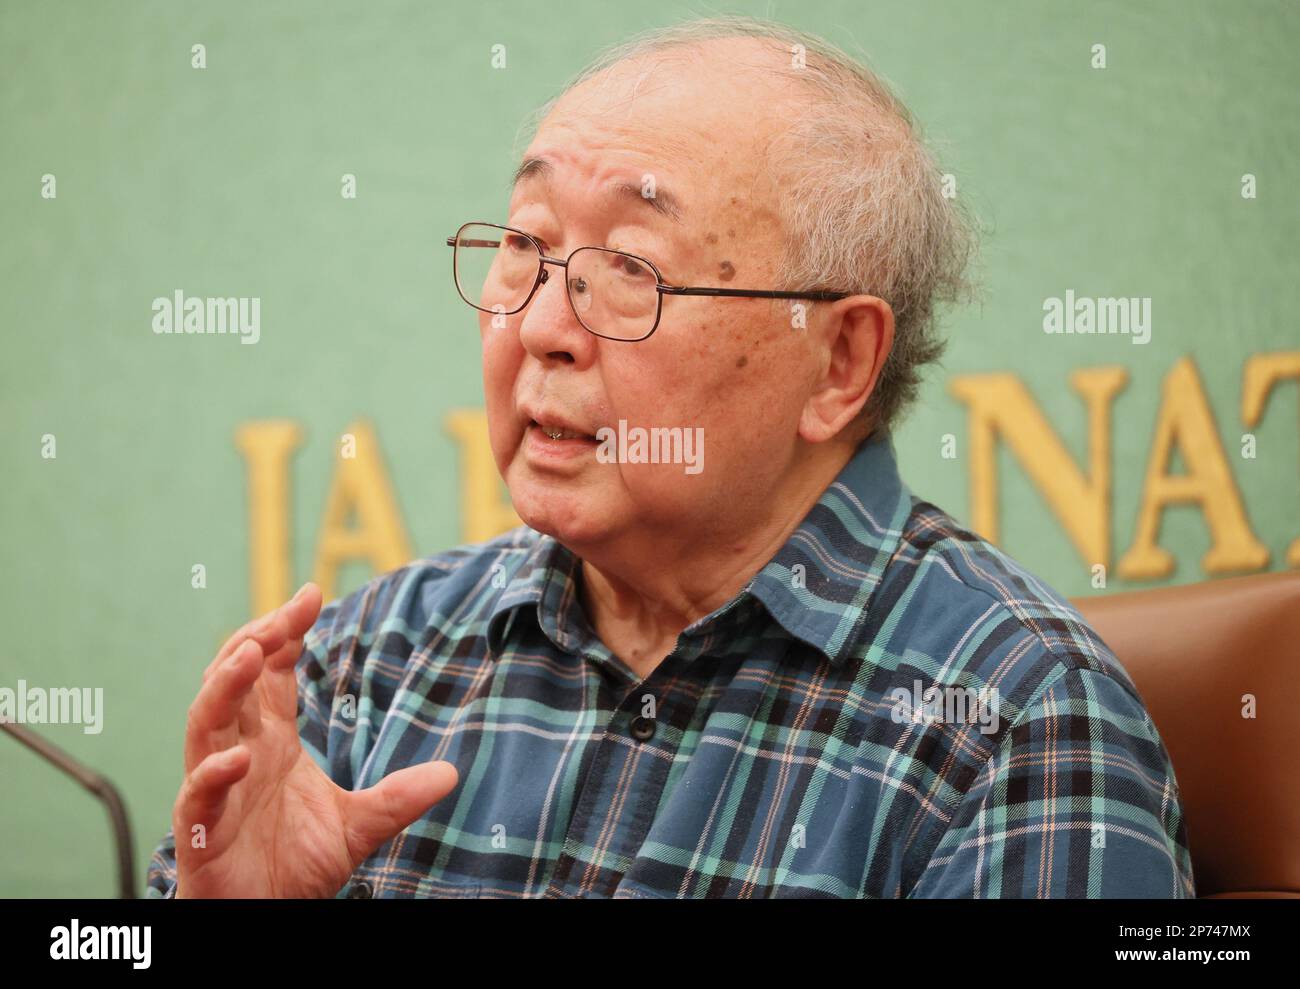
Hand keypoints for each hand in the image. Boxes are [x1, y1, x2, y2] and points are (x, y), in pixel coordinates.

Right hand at [172, 583, 457, 896]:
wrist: (263, 919)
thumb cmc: (295, 866)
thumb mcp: (360, 826)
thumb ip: (399, 797)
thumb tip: (451, 774)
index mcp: (269, 741)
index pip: (270, 672)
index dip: (283, 632)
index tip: (312, 596)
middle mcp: (238, 753)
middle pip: (233, 682)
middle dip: (255, 642)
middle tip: (286, 613)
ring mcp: (215, 789)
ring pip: (204, 725)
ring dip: (223, 688)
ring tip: (251, 655)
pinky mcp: (201, 831)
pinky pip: (198, 795)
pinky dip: (214, 774)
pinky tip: (239, 759)